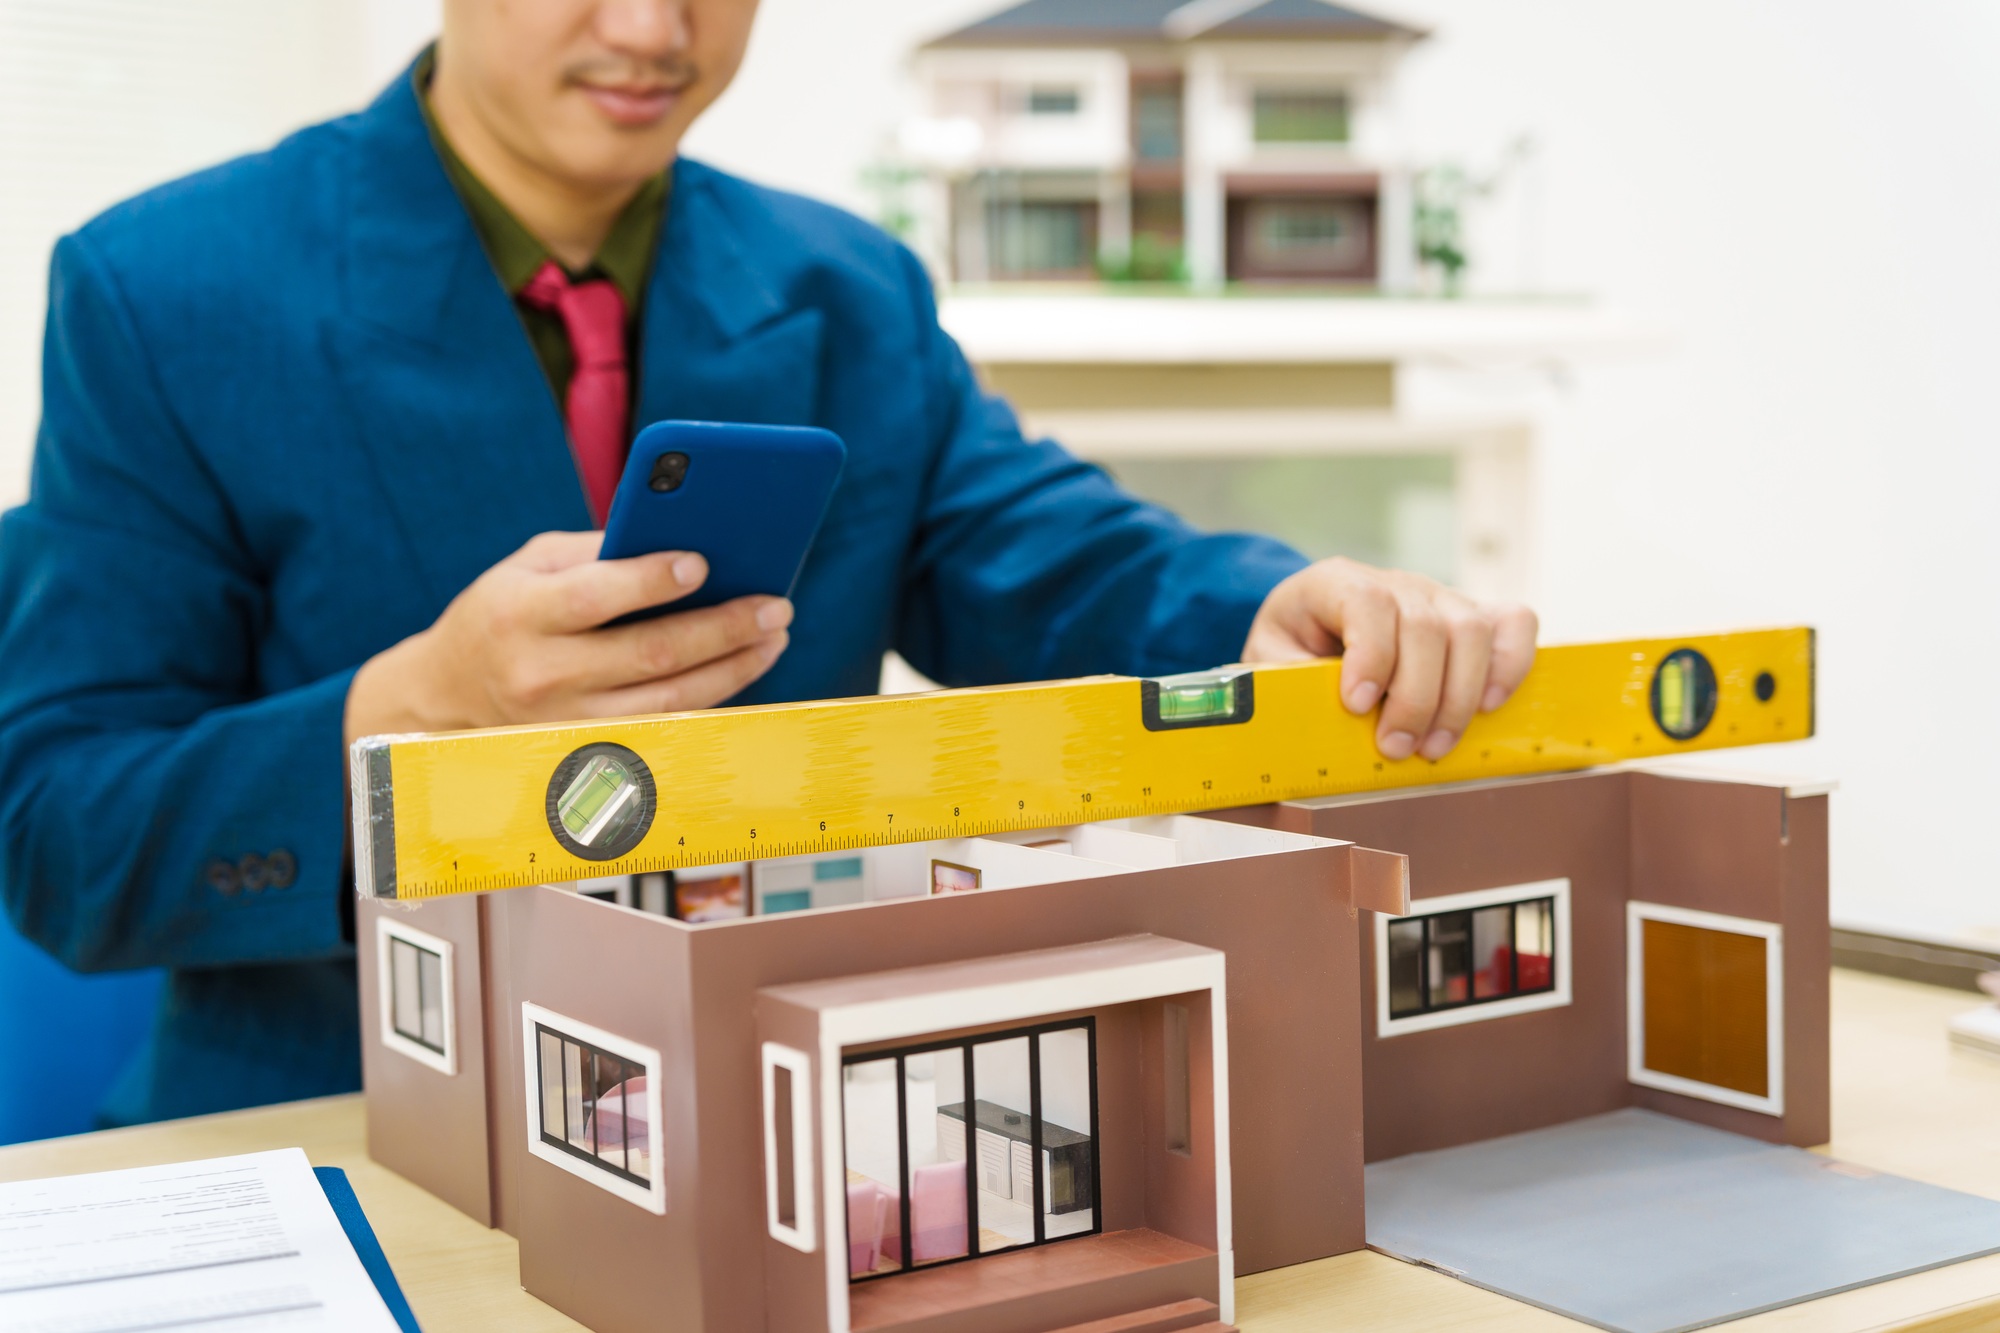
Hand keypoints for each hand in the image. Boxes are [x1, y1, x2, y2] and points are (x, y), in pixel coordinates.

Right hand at [343, 531, 790, 742]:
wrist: (448, 697)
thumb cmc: (503, 612)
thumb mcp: (529, 566)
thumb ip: (597, 550)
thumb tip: (681, 537)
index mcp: (521, 614)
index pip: (596, 597)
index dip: (653, 580)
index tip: (704, 562)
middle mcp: (542, 675)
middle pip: (650, 655)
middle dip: (722, 628)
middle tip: (775, 605)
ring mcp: (569, 723)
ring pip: (669, 700)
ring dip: (733, 669)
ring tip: (774, 636)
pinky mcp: (590, 752)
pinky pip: (665, 726)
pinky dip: (711, 698)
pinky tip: (743, 668)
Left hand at [1242, 557, 1537, 762]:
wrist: (1318, 625)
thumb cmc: (1295, 645)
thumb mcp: (1270, 658)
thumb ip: (1283, 679)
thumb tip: (1299, 711)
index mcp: (1337, 582)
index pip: (1367, 602)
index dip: (1370, 655)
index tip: (1357, 705)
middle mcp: (1397, 583)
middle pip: (1426, 626)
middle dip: (1416, 698)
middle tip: (1397, 749)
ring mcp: (1441, 597)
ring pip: (1472, 631)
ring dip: (1459, 698)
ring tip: (1434, 746)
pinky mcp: (1474, 617)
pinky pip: (1513, 623)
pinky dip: (1510, 665)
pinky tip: (1488, 707)